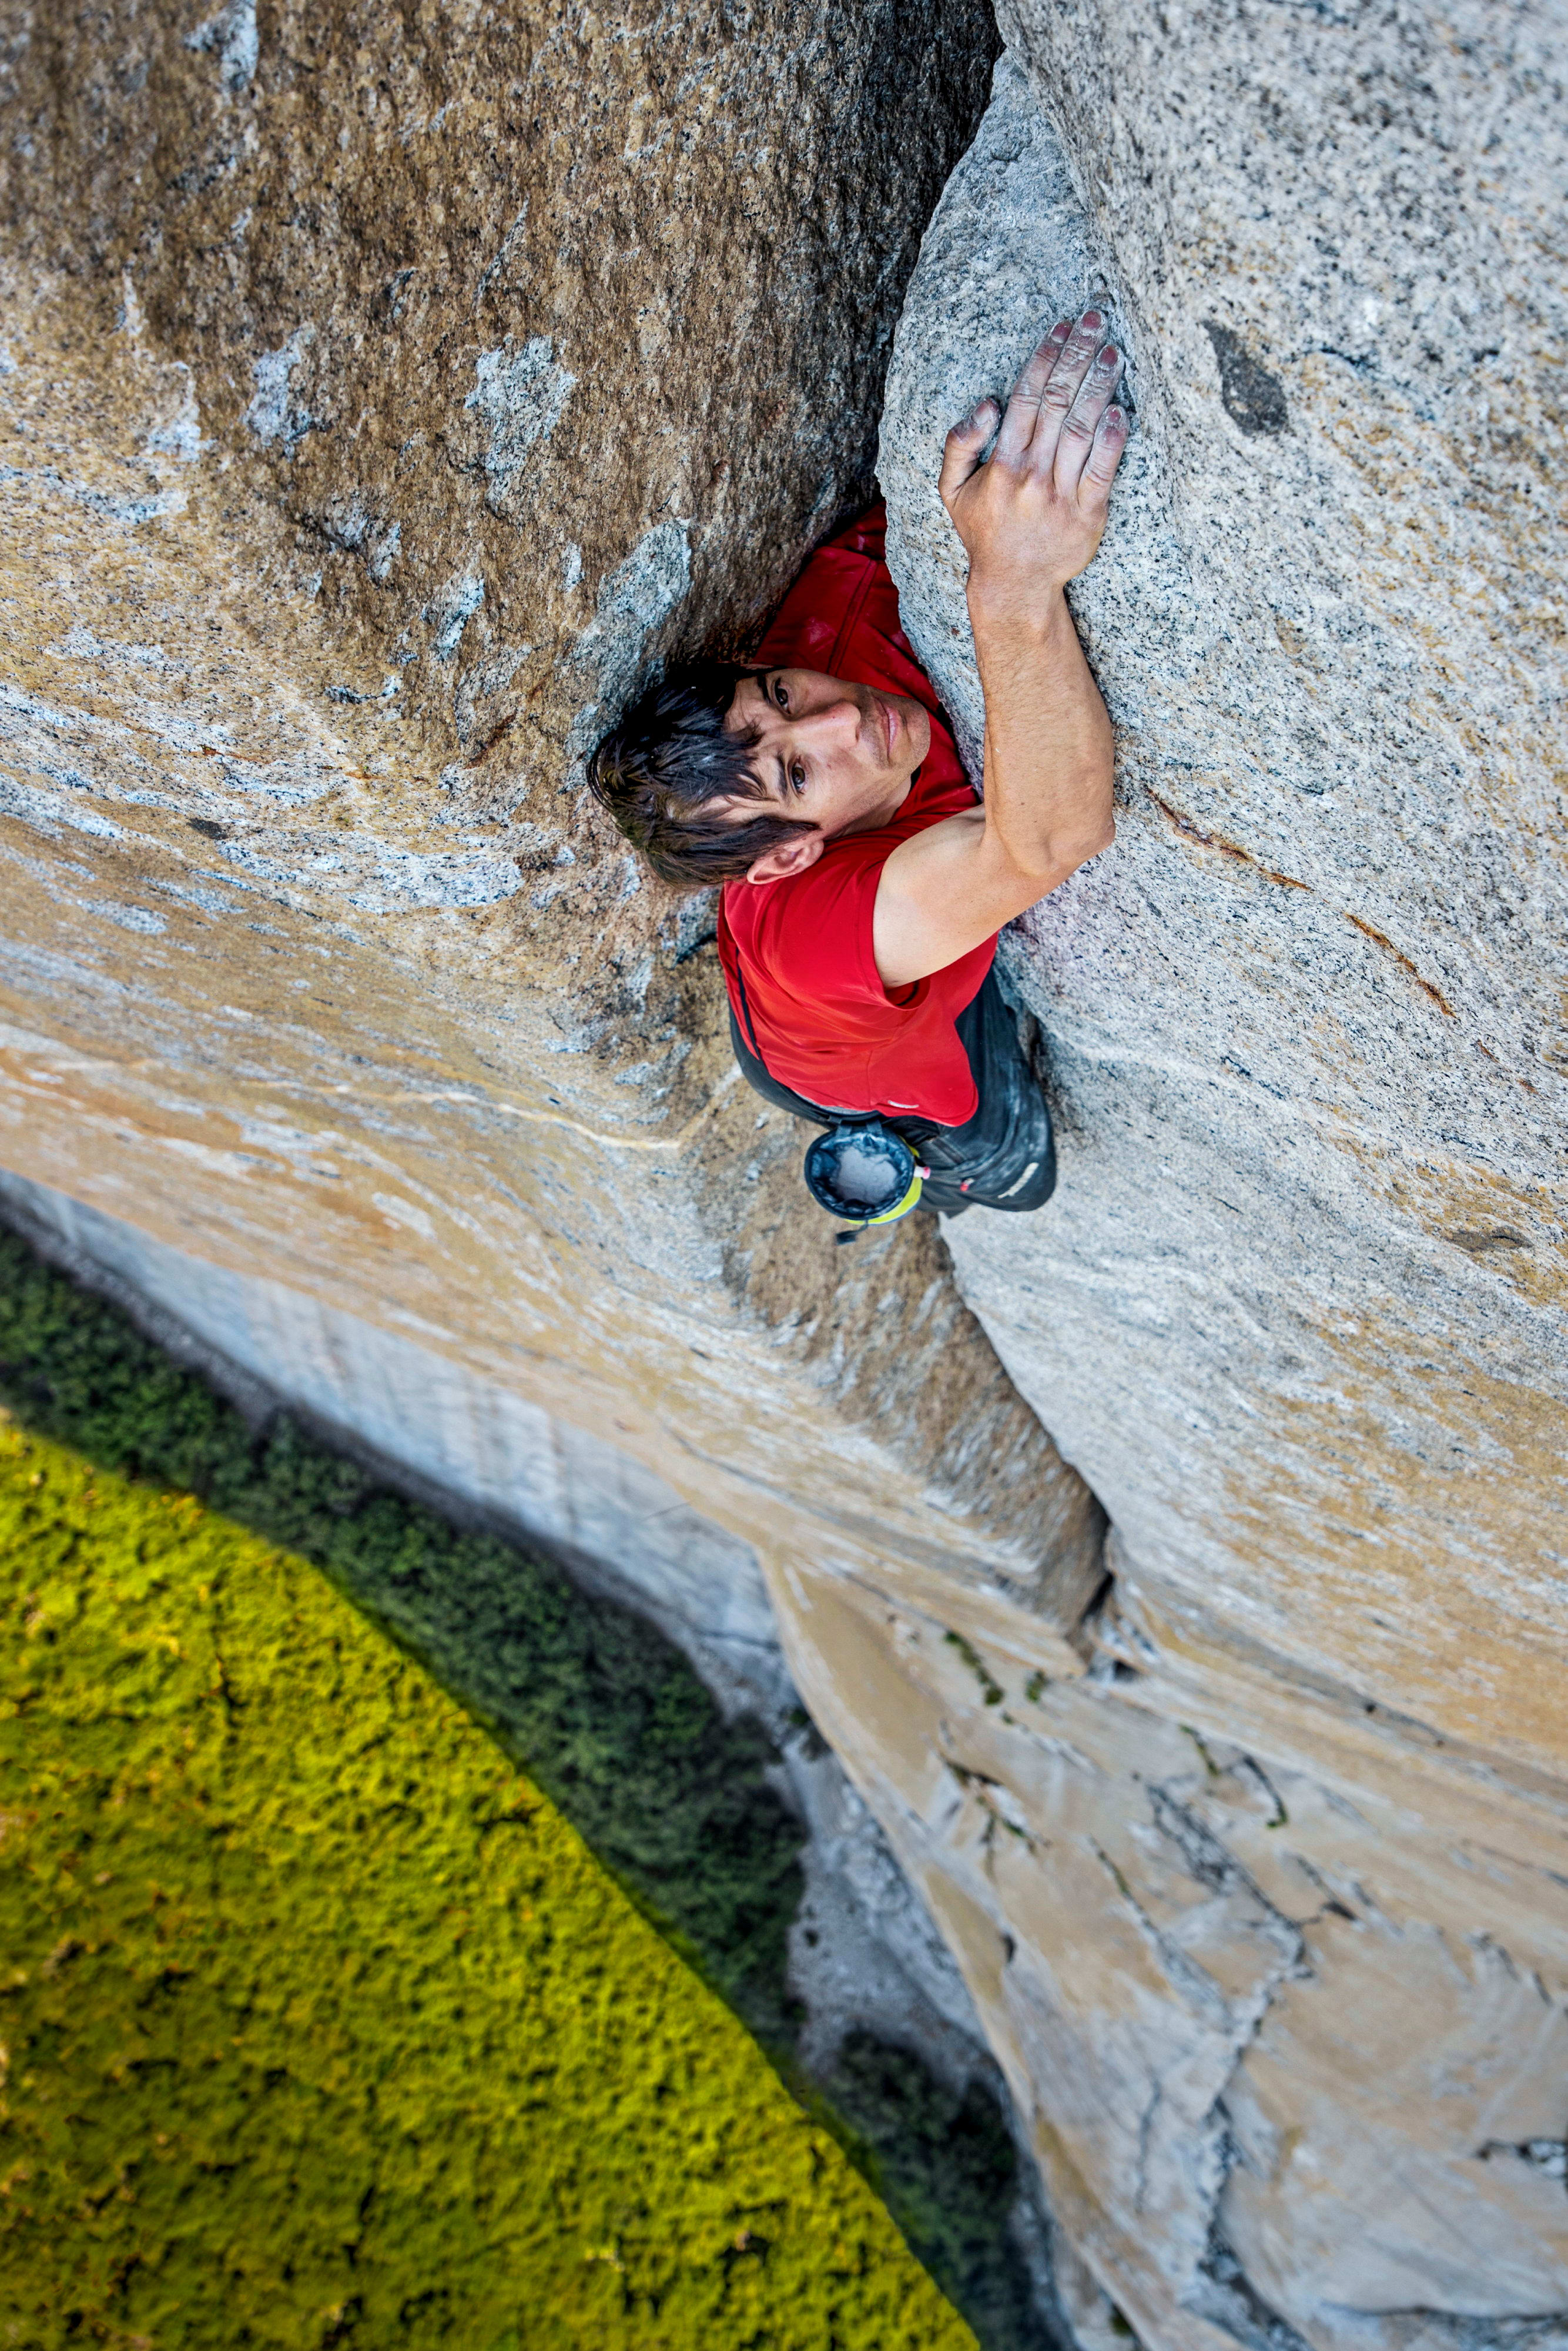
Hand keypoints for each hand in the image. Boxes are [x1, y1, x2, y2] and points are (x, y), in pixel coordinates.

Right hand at [938, 311, 1126, 628]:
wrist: (1014, 585)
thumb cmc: (985, 531)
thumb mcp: (951, 491)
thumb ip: (959, 444)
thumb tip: (987, 405)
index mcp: (1002, 465)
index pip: (1027, 397)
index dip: (1046, 357)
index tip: (1062, 328)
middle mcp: (1033, 476)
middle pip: (1058, 402)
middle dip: (1078, 356)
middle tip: (1096, 320)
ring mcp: (1063, 495)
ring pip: (1082, 428)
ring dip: (1099, 385)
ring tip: (1113, 351)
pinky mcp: (1089, 513)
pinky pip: (1104, 468)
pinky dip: (1112, 437)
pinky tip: (1120, 408)